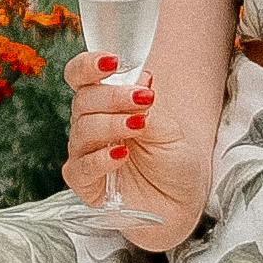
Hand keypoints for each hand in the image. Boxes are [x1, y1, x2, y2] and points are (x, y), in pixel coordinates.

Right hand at [62, 53, 205, 251]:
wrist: (183, 201)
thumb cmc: (174, 161)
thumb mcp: (169, 129)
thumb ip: (147, 106)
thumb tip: (140, 78)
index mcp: (105, 105)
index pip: (81, 77)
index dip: (89, 66)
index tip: (113, 61)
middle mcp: (90, 126)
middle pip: (83, 101)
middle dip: (113, 96)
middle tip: (144, 98)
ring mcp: (85, 155)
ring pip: (82, 131)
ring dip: (112, 124)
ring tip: (139, 126)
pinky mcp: (85, 184)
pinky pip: (80, 168)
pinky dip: (99, 159)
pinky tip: (121, 154)